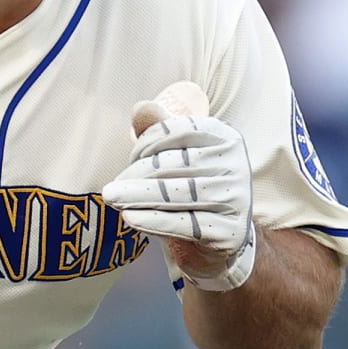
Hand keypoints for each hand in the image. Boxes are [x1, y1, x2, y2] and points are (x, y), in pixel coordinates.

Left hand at [101, 81, 256, 290]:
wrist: (217, 241)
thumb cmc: (190, 189)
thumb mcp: (175, 156)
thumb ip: (159, 128)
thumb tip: (141, 107)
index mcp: (225, 138)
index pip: (180, 129)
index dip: (148, 141)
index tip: (131, 157)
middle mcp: (236, 165)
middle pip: (175, 163)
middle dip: (137, 173)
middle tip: (111, 188)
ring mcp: (236, 199)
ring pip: (177, 194)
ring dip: (137, 196)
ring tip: (112, 198)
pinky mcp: (229, 231)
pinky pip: (184, 223)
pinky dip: (152, 220)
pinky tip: (129, 218)